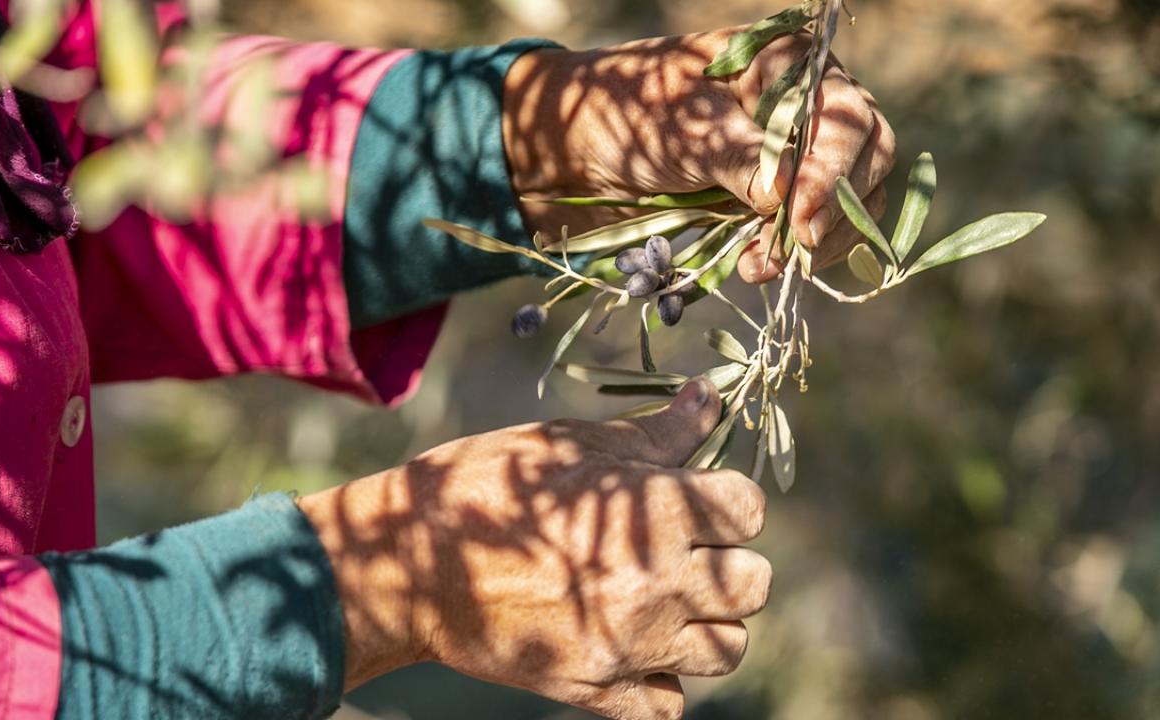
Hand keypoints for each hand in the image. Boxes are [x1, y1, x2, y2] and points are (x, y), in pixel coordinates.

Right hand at [298, 378, 770, 719]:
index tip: (695, 496)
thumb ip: (654, 433)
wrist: (406, 563)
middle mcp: (655, 583)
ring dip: (708, 623)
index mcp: (652, 513)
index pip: (748, 508)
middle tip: (686, 548)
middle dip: (728, 559)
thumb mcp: (571, 444)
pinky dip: (659, 682)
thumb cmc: (486, 485)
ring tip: (667, 600)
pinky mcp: (595, 691)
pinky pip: (668, 706)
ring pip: (728, 649)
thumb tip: (710, 397)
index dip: (726, 497)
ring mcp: (629, 645)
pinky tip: (634, 648)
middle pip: (754, 583)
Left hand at [503, 25, 894, 280]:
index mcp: (786, 66)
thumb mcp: (681, 128)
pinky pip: (813, 233)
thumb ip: (737, 158)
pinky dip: (794, 256)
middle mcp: (804, 109)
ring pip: (852, 202)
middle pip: (868, 157)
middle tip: (795, 244)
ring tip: (764, 265)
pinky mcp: (773, 206)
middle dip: (836, 207)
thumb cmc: (623, 116)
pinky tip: (759, 268)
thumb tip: (783, 195)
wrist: (573, 154)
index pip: (846, 115)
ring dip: (818, 241)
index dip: (833, 169)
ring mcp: (794, 160)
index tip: (799, 214)